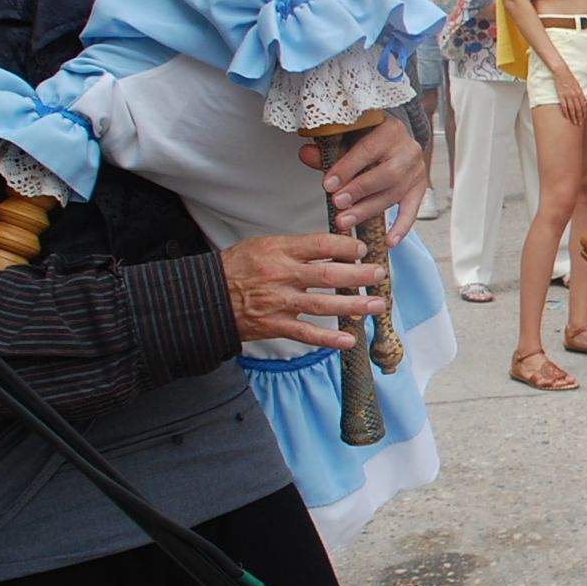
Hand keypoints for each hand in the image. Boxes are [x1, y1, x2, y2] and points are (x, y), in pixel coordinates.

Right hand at [219, 233, 385, 350]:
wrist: (206, 295)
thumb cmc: (239, 267)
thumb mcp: (265, 245)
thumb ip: (297, 247)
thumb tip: (333, 247)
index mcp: (280, 250)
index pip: (320, 245)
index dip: (345, 247)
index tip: (362, 250)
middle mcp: (282, 275)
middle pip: (327, 274)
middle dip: (358, 275)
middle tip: (380, 275)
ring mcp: (279, 302)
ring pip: (323, 304)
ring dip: (353, 306)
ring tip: (376, 305)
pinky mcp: (275, 325)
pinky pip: (306, 333)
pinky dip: (328, 338)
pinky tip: (349, 340)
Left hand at [296, 116, 426, 244]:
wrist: (392, 140)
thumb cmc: (365, 138)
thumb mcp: (346, 138)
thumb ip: (327, 149)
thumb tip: (306, 154)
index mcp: (390, 129)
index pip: (368, 150)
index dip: (347, 168)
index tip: (328, 185)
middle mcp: (408, 149)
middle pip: (387, 174)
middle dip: (360, 191)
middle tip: (338, 205)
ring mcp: (416, 170)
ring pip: (394, 194)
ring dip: (368, 210)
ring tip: (345, 222)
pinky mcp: (419, 188)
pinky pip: (412, 209)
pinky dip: (401, 227)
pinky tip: (389, 241)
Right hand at [552, 68, 586, 125]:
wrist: (561, 72)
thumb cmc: (570, 78)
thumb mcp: (578, 85)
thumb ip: (581, 94)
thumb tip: (584, 102)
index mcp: (580, 92)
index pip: (583, 105)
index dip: (584, 113)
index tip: (584, 118)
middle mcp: (574, 95)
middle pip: (578, 109)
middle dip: (580, 117)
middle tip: (580, 124)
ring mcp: (567, 96)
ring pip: (572, 109)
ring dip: (573, 117)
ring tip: (574, 123)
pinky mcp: (561, 95)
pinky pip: (564, 106)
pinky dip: (566, 112)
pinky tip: (567, 117)